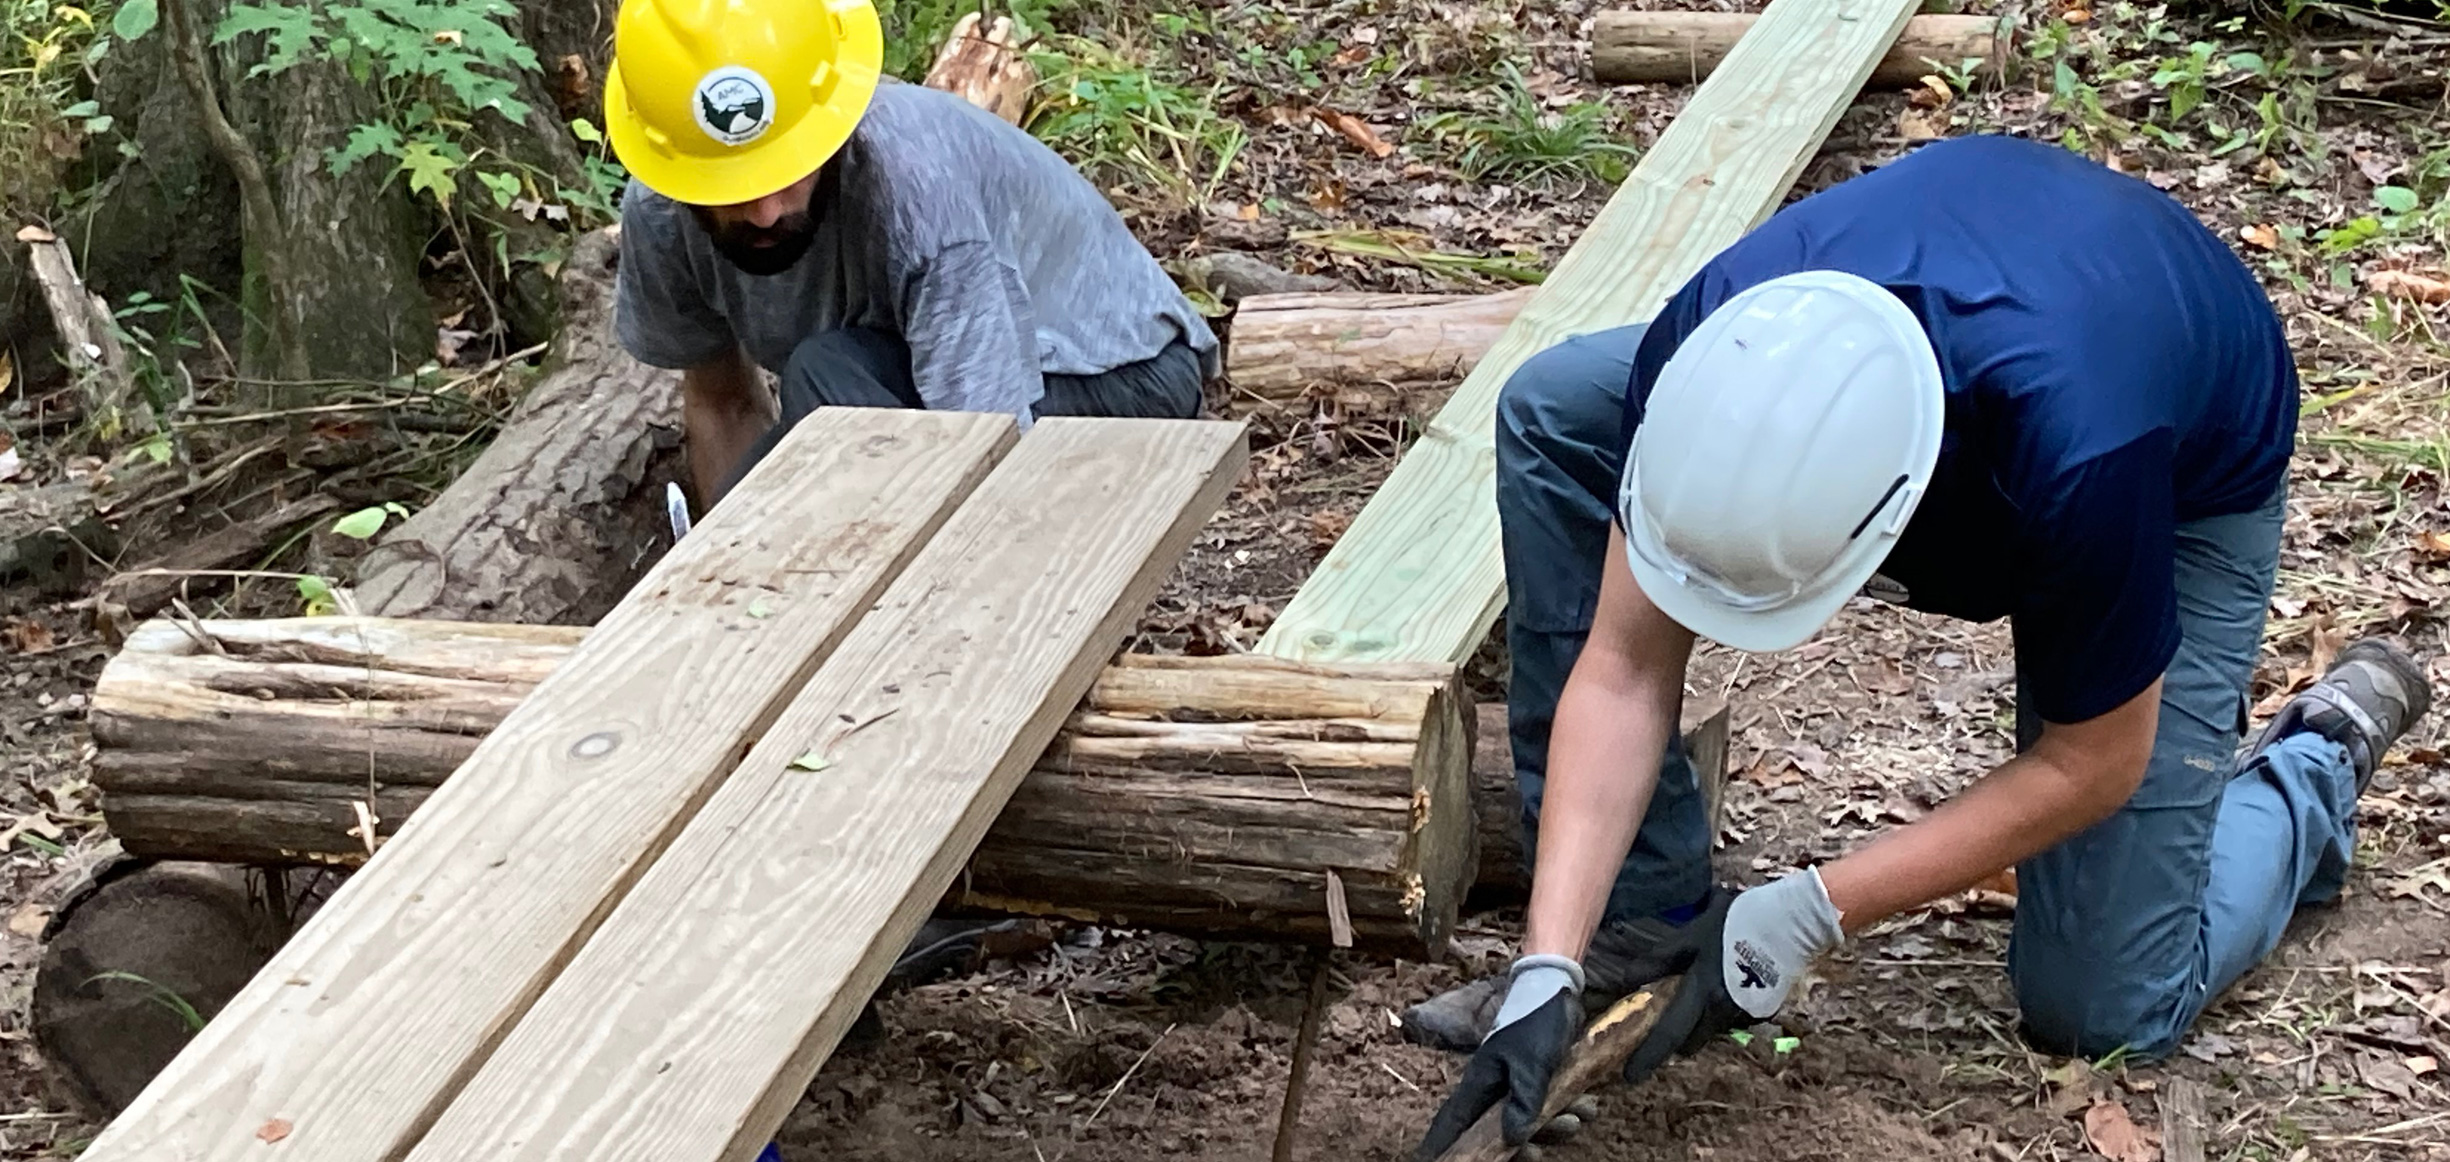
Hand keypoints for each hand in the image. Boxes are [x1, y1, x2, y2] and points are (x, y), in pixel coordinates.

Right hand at [1414, 957, 1582, 1159]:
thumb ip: (1523, 1103)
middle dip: (1520, 1145)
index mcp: (1480, 1083)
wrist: (1558, 989)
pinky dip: (1566, 1108)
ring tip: (1578, 1117)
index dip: (1443, 1145)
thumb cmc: (1536, 1022)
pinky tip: (1586, 1105)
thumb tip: (1513, 1140)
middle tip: (1537, 1152)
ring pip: (1527, 1122)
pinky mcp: (1536, 1080)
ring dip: (1553, 1126)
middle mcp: (1493, 1088)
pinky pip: (1547, 1107)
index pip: (1453, 1122)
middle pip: (1495, 1133)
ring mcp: (1514, 1085)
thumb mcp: (1532, 1065)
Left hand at [1622, 870, 1842, 1084]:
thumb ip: (1661, 958)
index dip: (1648, 1056)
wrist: (1793, 923)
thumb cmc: (1737, 922)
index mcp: (1703, 992)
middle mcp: (1723, 1011)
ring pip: (1710, 1029)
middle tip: (1660, 1025)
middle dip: (1674, 1040)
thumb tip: (1629, 979)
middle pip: (1690, 1040)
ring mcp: (1745, 1014)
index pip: (1670, 1032)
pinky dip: (1717, 1011)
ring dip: (1697, 1023)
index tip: (1630, 1076)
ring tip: (1692, 996)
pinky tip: (1720, 985)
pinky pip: (1729, 1019)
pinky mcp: (1762, 1010)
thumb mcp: (1693, 934)